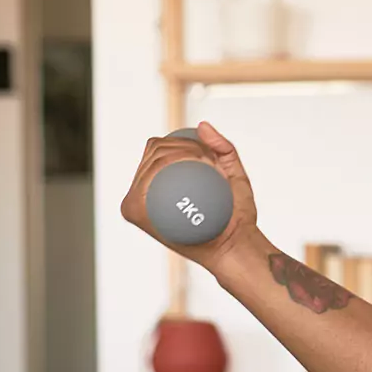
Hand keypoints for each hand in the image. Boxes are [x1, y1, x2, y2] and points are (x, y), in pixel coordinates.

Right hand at [119, 122, 258, 270]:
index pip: (159, 147)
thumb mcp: (235, 175)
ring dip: (173, 155)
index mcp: (160, 179)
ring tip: (200, 168)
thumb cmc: (235, 215)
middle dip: (179, 146)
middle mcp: (144, 189)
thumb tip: (202, 126)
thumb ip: (225, 149)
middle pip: (152, 152)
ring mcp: (137, 202)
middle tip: (206, 163)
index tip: (206, 154)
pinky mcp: (136, 214)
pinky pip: (140, 188)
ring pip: (148, 165)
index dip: (180, 141)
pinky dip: (157, 173)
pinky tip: (180, 175)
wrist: (235, 245)